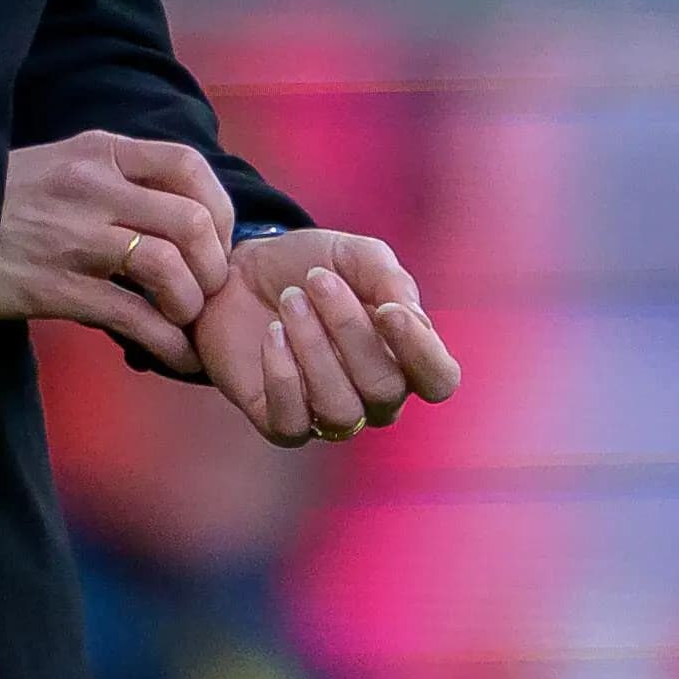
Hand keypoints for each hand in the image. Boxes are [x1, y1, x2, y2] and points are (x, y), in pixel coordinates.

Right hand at [0, 130, 237, 370]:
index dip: (219, 207)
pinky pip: (133, 318)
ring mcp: (75, 239)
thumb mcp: (63, 163)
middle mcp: (93, 188)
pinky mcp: (57, 288)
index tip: (215, 239)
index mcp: (98, 152)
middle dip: (213, 265)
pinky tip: (174, 354)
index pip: (186, 164)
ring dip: (190, 304)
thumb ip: (119, 178)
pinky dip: (167, 343)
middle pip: (191, 221)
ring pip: (169, 269)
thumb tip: (185, 214)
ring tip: (182, 319)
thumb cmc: (4, 201)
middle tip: (205, 288)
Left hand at [193, 229, 462, 445]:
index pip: (439, 379)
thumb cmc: (306, 265)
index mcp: (404, 356)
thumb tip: (411, 317)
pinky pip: (293, 423)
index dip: (420, 351)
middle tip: (316, 280)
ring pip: (340, 408)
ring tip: (289, 301)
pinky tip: (271, 334)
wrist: (239, 271)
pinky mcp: (281, 422)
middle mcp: (374, 395)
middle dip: (349, 329)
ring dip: (312, 348)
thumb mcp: (353, 255)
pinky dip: (281, 375)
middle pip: (384, 388)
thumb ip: (389, 279)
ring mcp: (329, 414)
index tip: (387, 309)